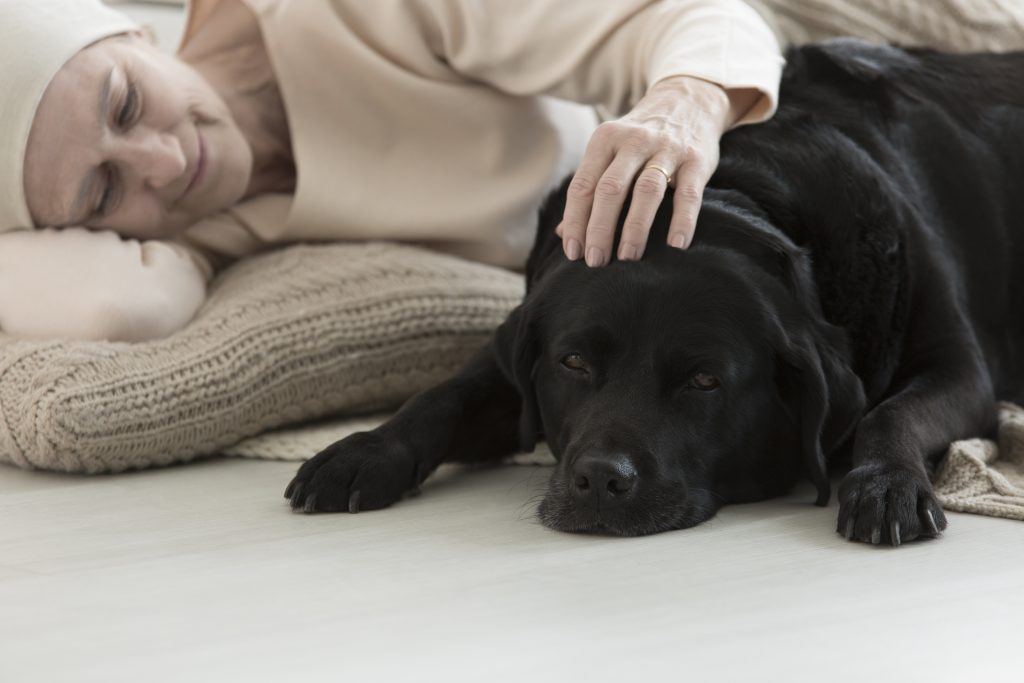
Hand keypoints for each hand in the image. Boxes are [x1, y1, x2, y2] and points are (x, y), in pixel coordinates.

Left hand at [557, 76, 757, 265]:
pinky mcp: (697, 159)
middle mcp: (633, 141)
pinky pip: (688, 194)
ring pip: (646, 191)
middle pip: (610, 190)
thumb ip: (588, 189)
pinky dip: (682, 221)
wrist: (688, 100)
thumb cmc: (639, 140)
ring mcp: (666, 149)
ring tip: (627, 258)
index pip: (582, 185)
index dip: (575, 221)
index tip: (573, 253)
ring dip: (634, 228)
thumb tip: (562, 232)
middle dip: (600, 229)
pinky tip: (675, 246)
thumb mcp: (609, 153)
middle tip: (596, 262)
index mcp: (604, 140)